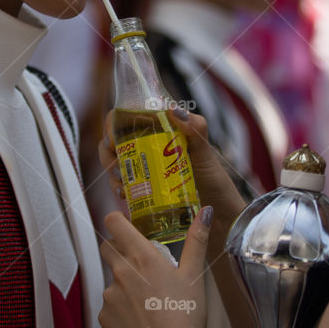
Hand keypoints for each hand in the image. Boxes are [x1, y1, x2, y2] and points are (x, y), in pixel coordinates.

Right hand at [99, 106, 246, 238]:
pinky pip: (121, 185)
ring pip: (115, 162)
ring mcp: (145, 168)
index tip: (113, 140)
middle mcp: (149, 146)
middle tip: (116, 167)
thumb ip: (197, 129)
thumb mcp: (207, 153)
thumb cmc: (216, 181)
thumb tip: (174, 111)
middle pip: (115, 140)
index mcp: (161, 129)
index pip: (127, 116)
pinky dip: (117, 188)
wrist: (220, 216)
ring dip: (111, 172)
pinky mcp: (143, 189)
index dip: (113, 124)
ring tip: (121, 185)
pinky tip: (124, 195)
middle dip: (108, 153)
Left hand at [99, 206, 212, 327]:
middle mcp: (120, 272)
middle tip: (141, 265)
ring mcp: (109, 295)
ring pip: (111, 279)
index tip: (125, 225)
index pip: (113, 223)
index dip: (117, 220)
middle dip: (119, 250)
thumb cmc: (186, 316)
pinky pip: (110, 304)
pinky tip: (141, 319)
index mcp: (142, 258)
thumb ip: (196, 240)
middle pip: (107, 248)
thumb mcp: (194, 275)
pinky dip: (121, 307)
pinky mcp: (104, 316)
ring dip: (124, 283)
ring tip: (148, 301)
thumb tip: (204, 211)